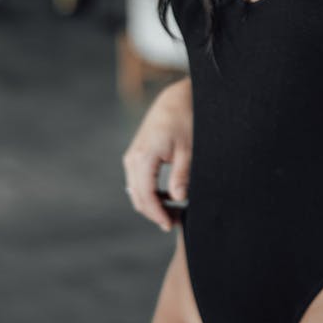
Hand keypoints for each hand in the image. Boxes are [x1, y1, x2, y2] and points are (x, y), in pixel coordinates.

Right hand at [122, 78, 192, 231]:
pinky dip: (150, 191)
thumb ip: (182, 174)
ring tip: (174, 211)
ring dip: (152, 203)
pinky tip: (168, 196)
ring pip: (137, 190)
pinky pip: (139, 180)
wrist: (176, 98)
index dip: (157, 214)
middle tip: (175, 222)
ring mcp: (133, 155)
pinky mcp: (138, 154)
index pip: (146, 195)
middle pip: (138, 196)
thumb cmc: (185, 119)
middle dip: (155, 212)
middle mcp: (133, 158)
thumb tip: (178, 198)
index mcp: (144, 157)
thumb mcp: (188, 148)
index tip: (170, 225)